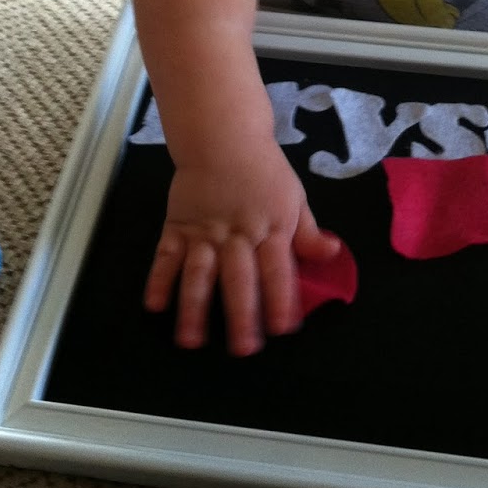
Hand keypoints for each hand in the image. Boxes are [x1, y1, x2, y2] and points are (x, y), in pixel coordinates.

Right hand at [143, 140, 341, 356]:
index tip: (283, 329)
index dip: (280, 299)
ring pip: (199, 273)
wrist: (222, 137)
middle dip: (241, 315)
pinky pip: (166, 256)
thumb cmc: (264, 170)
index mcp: (271, 228)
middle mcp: (237, 234)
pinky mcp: (177, 226)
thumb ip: (309, 233)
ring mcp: (204, 232)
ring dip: (194, 307)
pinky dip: (158, 280)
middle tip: (243, 349)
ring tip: (191, 340)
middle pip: (239, 278)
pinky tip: (154, 306)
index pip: (277, 270)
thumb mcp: (295, 198)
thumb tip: (333, 254)